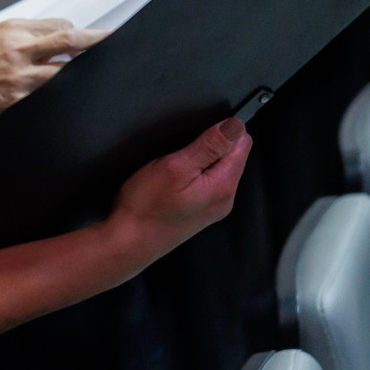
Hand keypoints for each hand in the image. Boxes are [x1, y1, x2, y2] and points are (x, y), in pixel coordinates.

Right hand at [0, 19, 106, 129]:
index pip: (61, 26)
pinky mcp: (19, 102)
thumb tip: (55, 41)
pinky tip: (69, 96)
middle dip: (99, 42)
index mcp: (12, 30)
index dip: (81, 34)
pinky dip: (62, 93)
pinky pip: (50, 95)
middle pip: (71, 42)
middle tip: (117, 44)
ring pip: (66, 72)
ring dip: (83, 72)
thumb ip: (22, 38)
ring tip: (98, 76)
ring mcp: (21, 78)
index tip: (94, 38)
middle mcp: (19, 50)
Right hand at [107, 118, 250, 259]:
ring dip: (199, 162)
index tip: (197, 137)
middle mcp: (225, 199)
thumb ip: (209, 146)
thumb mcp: (175, 167)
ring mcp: (213, 208)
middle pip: (231, 157)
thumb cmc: (145, 208)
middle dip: (209, 148)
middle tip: (179, 156)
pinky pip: (206, 184)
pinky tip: (171, 183)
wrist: (126, 243)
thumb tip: (235, 125)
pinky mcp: (199, 213)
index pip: (242, 144)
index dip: (221, 132)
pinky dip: (192, 176)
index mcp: (224, 185)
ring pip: (217, 170)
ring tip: (172, 170)